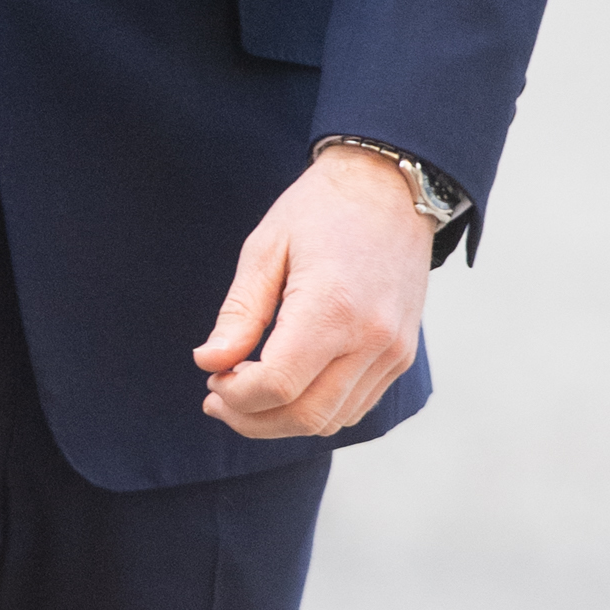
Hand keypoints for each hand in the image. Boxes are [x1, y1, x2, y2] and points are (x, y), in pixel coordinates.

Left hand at [194, 146, 434, 439]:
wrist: (390, 188)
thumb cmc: (320, 210)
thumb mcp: (265, 248)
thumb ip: (239, 312)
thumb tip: (208, 362)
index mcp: (333, 308)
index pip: (279, 384)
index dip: (235, 394)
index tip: (210, 376)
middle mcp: (372, 339)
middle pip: (307, 416)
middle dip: (253, 419)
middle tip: (216, 399)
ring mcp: (394, 352)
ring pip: (334, 420)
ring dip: (282, 422)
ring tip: (242, 397)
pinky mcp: (401, 355)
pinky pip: (357, 405)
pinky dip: (316, 409)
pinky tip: (284, 388)